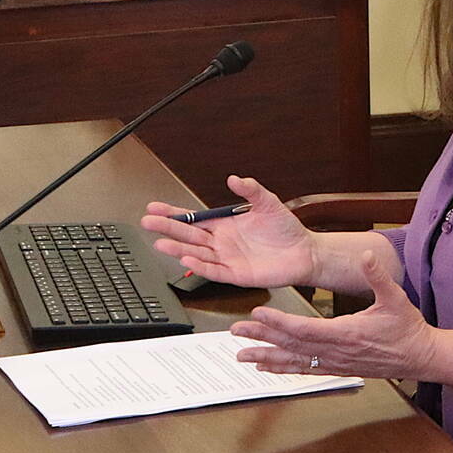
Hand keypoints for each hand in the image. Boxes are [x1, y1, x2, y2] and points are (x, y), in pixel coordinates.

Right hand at [141, 175, 315, 288]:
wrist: (304, 252)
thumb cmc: (286, 230)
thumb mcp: (268, 203)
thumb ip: (252, 190)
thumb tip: (234, 178)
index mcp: (225, 225)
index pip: (193, 219)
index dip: (174, 213)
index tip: (154, 207)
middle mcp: (221, 242)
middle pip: (189, 236)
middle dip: (168, 229)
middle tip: (148, 222)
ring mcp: (227, 259)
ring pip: (196, 254)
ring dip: (178, 249)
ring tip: (160, 244)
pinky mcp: (236, 274)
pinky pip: (214, 270)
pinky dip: (200, 266)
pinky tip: (187, 259)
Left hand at [231, 249, 437, 379]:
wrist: (420, 356)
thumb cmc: (407, 328)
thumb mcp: (395, 297)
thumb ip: (378, 276)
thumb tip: (366, 255)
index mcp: (346, 333)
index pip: (305, 329)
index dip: (279, 323)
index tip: (258, 314)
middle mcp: (336, 352)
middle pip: (291, 345)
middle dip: (262, 339)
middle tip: (236, 332)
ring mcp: (335, 363)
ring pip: (294, 361)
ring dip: (266, 358)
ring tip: (242, 355)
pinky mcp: (337, 369)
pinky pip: (305, 370)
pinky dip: (283, 369)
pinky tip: (266, 368)